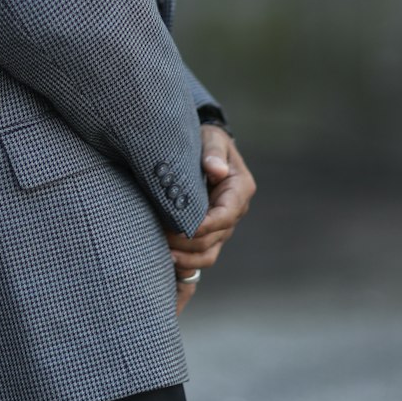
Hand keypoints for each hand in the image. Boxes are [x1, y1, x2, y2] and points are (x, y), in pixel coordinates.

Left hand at [167, 126, 255, 309]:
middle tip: (161, 237)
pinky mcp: (210, 233)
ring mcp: (222, 225)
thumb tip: (216, 169)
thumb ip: (213, 152)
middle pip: (214, 239)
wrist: (206, 149)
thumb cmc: (208, 141)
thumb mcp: (212, 139)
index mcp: (239, 190)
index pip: (224, 215)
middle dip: (188, 242)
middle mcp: (234, 211)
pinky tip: (167, 260)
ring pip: (208, 253)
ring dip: (187, 258)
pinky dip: (186, 261)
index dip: (204, 225)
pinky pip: (201, 255)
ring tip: (164, 255)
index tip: (182, 228)